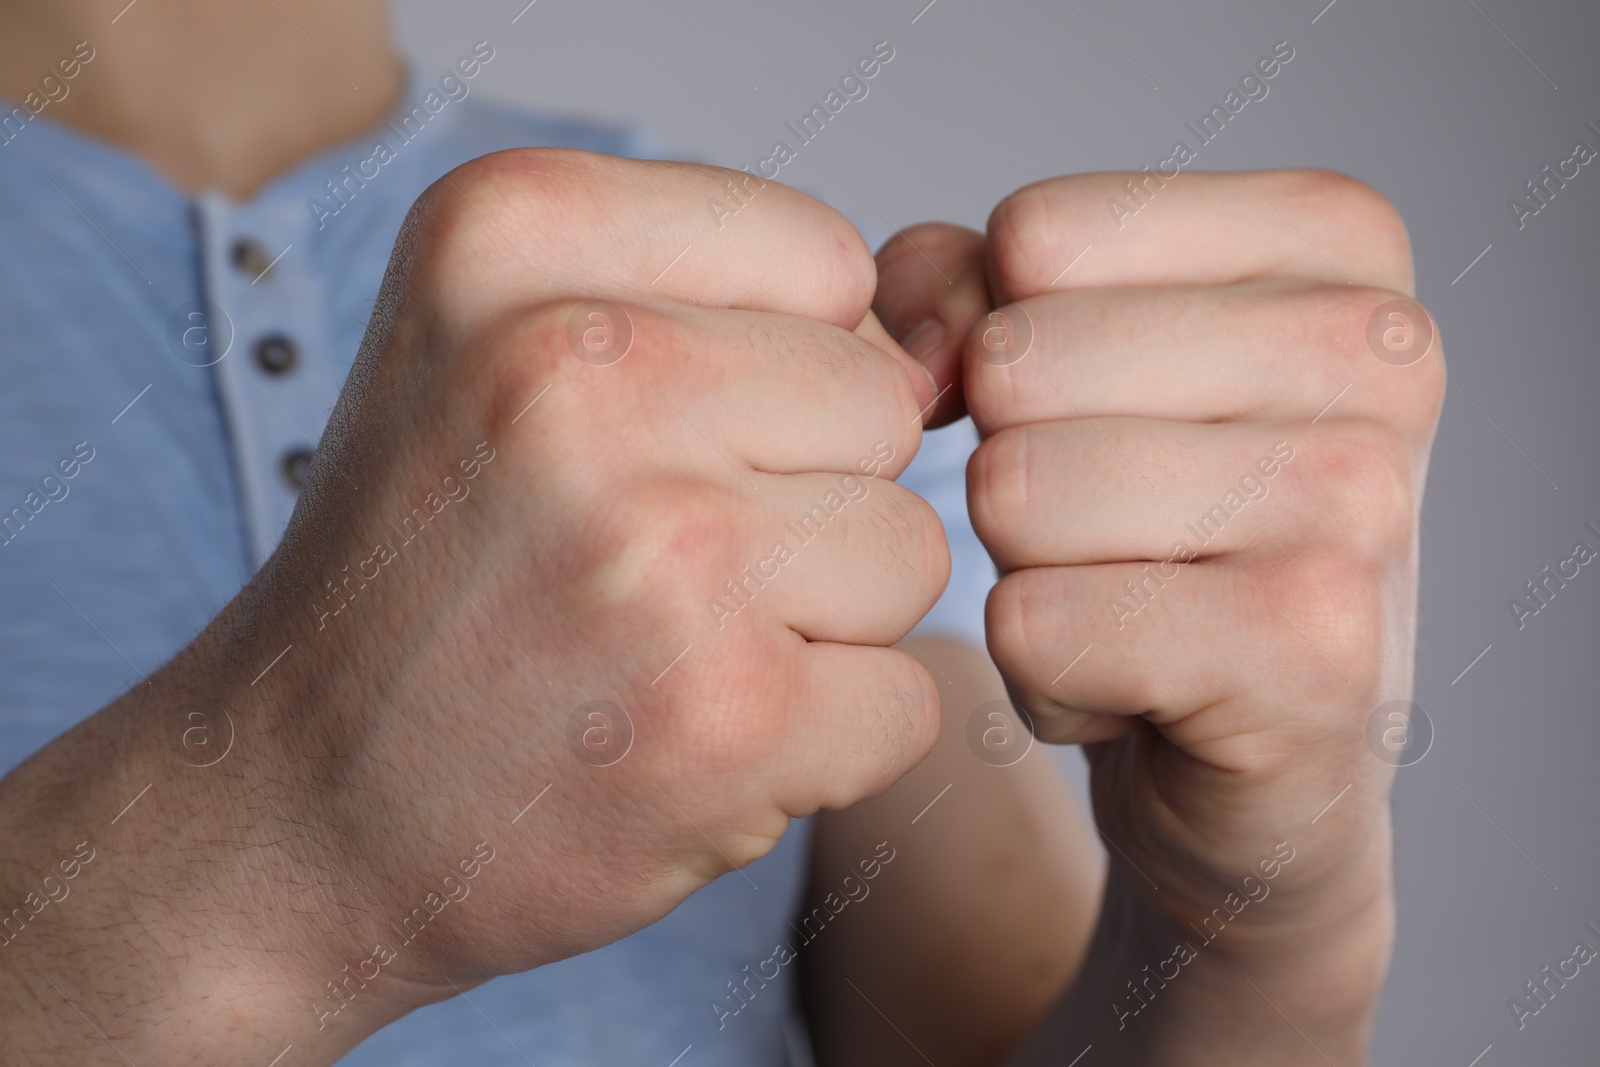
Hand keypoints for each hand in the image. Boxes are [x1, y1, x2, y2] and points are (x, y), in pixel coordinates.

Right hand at [0, 150, 949, 1062]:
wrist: (294, 808)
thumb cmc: (429, 570)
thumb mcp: (503, 344)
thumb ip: (730, 299)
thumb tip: (952, 350)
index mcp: (510, 234)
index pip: (825, 261)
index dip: (772, 371)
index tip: (649, 444)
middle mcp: (574, 369)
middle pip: (879, 404)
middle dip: (799, 496)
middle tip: (644, 569)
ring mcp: (658, 550)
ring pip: (909, 551)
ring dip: (814, 623)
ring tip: (658, 654)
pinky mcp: (726, 718)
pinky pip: (906, 697)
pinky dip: (824, 741)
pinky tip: (685, 747)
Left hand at [882, 170, 1443, 1058]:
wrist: (1263, 748)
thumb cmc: (1155, 530)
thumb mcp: (1055, 363)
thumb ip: (961, 287)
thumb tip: (920, 346)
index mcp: (1332, 240)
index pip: (1038, 234)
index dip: (1001, 344)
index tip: (1092, 420)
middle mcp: (1379, 348)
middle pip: (1017, 363)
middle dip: (1011, 470)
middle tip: (1111, 537)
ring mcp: (1362, 496)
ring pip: (1016, 491)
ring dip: (1025, 576)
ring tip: (1126, 606)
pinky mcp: (1313, 646)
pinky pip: (1036, 623)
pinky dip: (1043, 676)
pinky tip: (1137, 689)